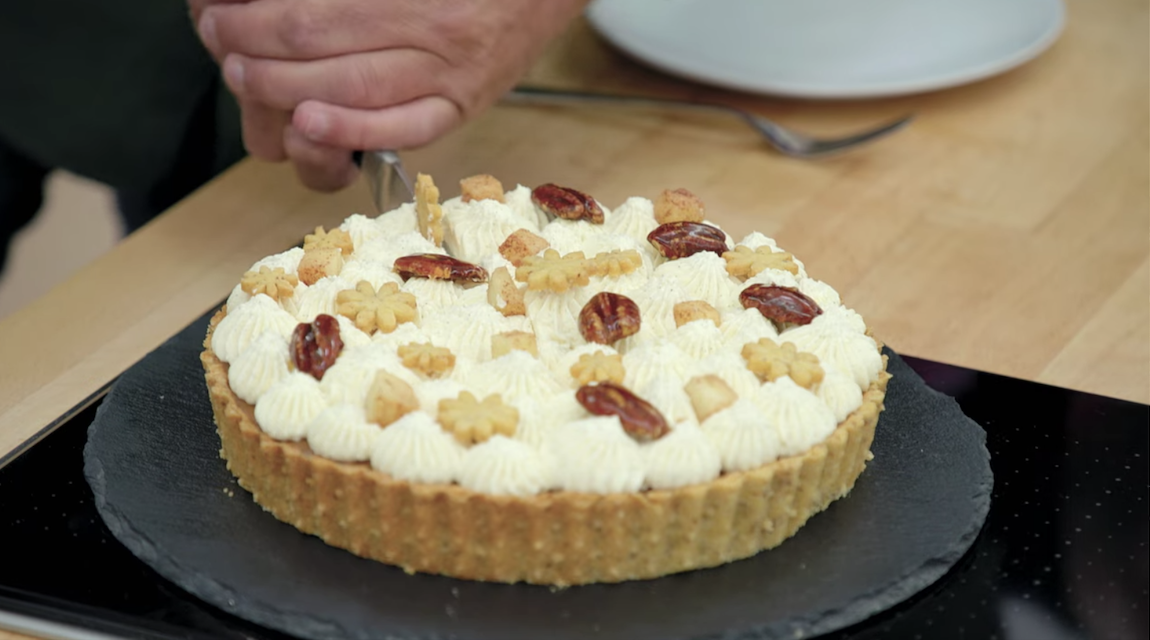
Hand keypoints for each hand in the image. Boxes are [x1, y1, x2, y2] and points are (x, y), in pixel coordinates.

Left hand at [195, 0, 586, 190]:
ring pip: (353, 96)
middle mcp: (437, 40)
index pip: (314, 17)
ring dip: (286, 92)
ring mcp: (451, 81)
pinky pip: (403, 131)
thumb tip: (292, 8)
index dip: (256, 22)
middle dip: (257, 54)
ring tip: (246, 78)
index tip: (220, 14)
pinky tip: (310, 126)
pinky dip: (352, 133)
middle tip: (223, 43)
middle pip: (323, 57)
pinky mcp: (462, 108)